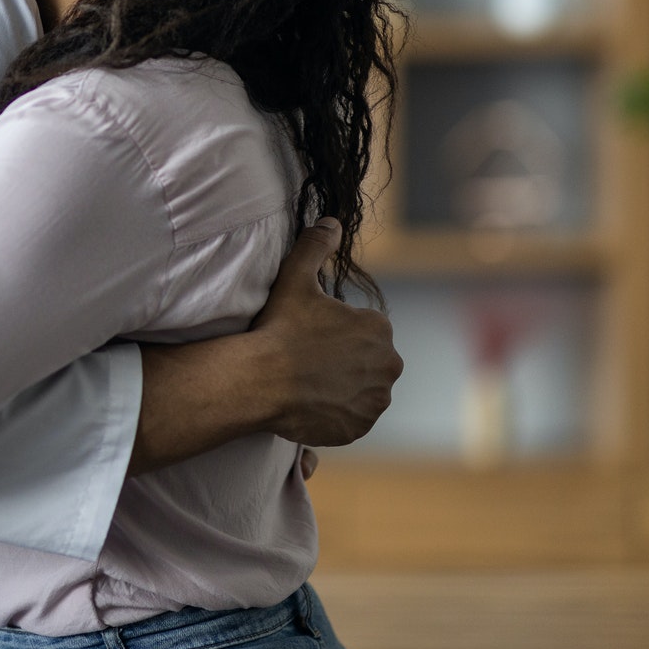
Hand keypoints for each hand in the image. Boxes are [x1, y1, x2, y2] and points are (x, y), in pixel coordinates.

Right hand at [126, 218, 397, 475]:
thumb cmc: (278, 328)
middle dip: (345, 361)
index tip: (310, 337)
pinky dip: (338, 413)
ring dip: (344, 387)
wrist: (260, 381)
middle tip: (308, 361)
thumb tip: (331, 220)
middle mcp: (388, 365)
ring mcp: (375, 400)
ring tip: (308, 384)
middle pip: (367, 361)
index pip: (363, 331)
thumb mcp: (294, 278)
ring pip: (363, 390)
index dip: (335, 333)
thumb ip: (315, 245)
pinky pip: (353, 418)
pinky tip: (312, 403)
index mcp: (378, 328)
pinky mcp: (360, 428)